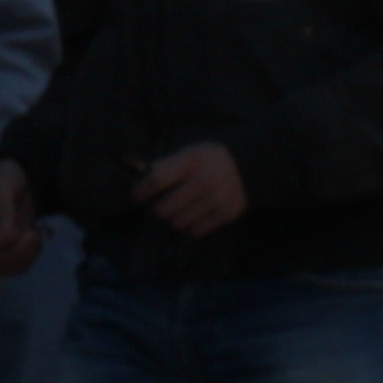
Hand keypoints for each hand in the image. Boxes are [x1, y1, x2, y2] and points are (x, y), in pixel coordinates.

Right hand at [0, 162, 40, 274]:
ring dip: (26, 257)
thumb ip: (4, 208)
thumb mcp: (5, 185)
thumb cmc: (5, 177)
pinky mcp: (7, 252)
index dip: (0, 243)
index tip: (17, 232)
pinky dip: (32, 257)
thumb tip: (9, 235)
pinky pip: (19, 267)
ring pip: (6, 269)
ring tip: (35, 236)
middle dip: (16, 252)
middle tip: (32, 235)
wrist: (16, 181)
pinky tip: (36, 240)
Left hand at [131, 142, 250, 237]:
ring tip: (175, 211)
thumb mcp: (189, 152)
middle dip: (156, 209)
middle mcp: (204, 181)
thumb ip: (167, 166)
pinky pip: (196, 231)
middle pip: (165, 208)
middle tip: (157, 207)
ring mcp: (217, 200)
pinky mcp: (226, 214)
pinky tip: (191, 216)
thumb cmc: (209, 159)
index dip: (140, 191)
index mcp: (191, 161)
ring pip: (178, 223)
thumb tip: (140, 183)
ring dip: (172, 219)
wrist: (248, 165)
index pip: (157, 180)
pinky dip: (189, 226)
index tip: (134, 197)